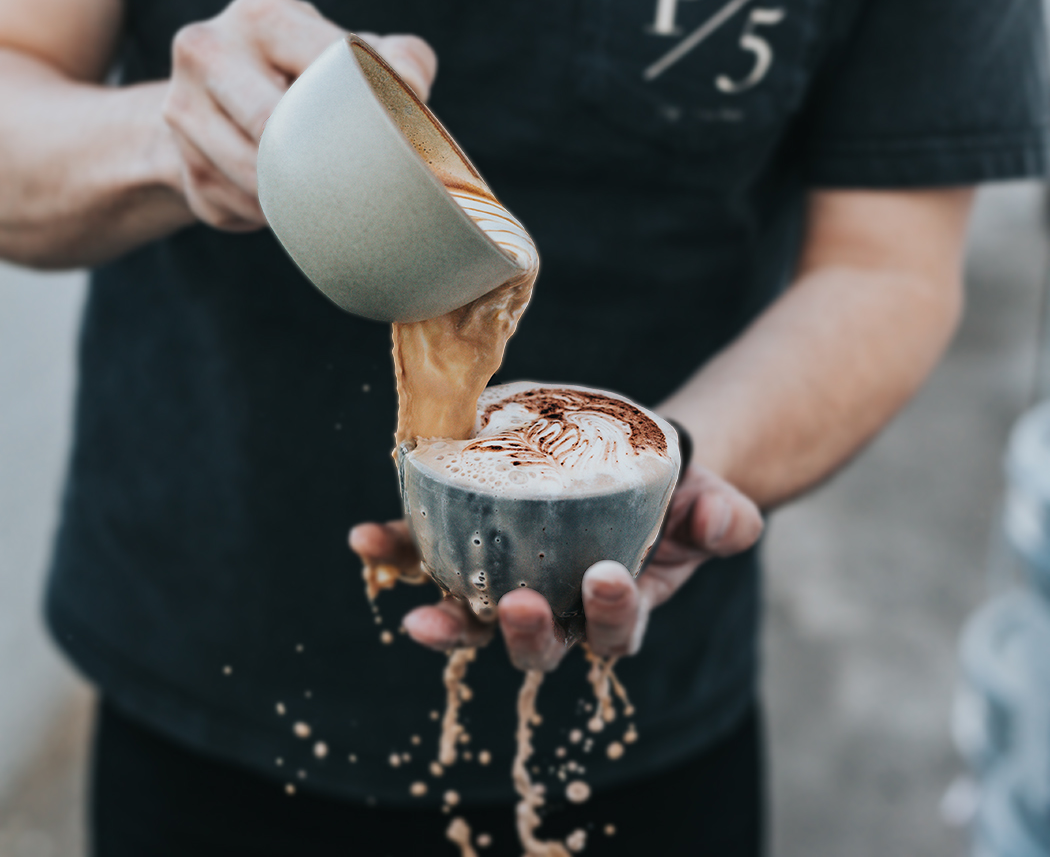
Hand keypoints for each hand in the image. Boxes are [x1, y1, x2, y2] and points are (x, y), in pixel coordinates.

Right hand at [161, 0, 436, 230]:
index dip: (363, 105)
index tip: (395, 134)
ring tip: (329, 195)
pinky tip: (288, 204)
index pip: (323, 66)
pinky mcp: (187, 172)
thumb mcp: (349, 56)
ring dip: (300, 198)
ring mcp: (184, 113)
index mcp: (261, 16)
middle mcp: (208, 52)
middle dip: (322, 159)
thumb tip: (412, 86)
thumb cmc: (306, 81)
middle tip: (360, 180)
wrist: (221, 109)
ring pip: (259, 179)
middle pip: (274, 126)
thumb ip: (397, 60)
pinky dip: (277, 217)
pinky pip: (246, 210)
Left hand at [350, 465, 762, 670]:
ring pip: (474, 616)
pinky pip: (429, 558)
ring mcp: (508, 586)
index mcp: (616, 610)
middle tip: (518, 605)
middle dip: (526, 633)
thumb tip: (727, 521)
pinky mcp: (468, 552)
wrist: (628, 467)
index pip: (616, 631)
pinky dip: (397, 553)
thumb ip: (720, 517)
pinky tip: (366, 540)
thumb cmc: (671, 496)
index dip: (612, 614)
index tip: (608, 576)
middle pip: (537, 643)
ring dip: (443, 618)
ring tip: (415, 613)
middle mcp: (559, 612)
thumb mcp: (707, 501)